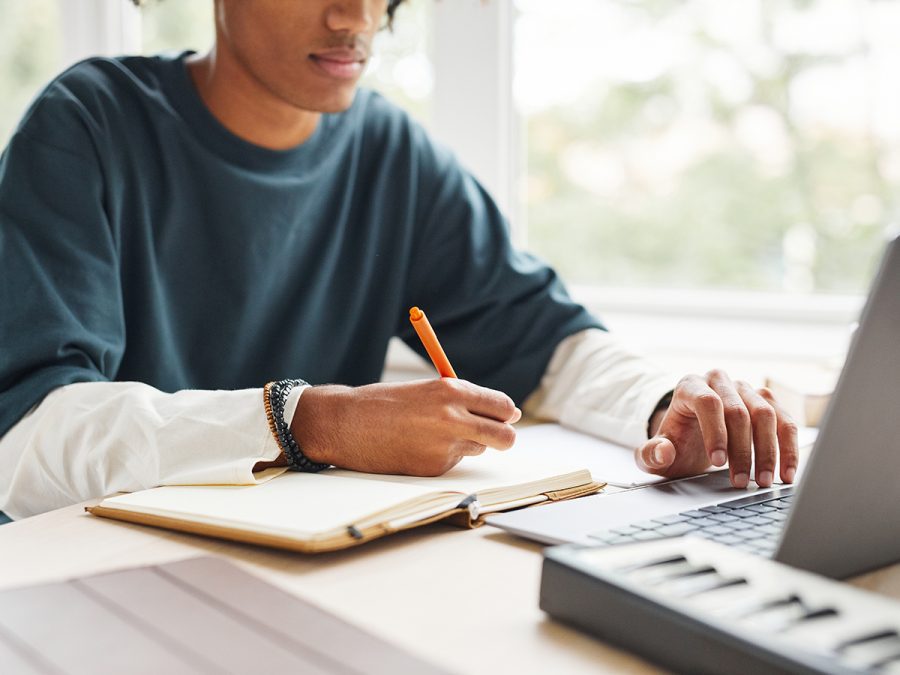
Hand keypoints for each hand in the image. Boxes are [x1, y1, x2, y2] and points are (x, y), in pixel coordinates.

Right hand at [290, 379, 520, 475]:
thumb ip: (463, 399)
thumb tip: (506, 414)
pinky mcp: (434, 468)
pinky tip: (416, 446)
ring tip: (432, 432)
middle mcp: (453, 418)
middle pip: (505, 436)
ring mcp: (444, 446)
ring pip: (478, 448)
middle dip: (506, 438)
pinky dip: (442, 455)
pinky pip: (453, 461)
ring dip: (467, 443)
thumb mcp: (428, 389)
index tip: (507, 416)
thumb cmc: (386, 402)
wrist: (346, 423)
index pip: (503, 406)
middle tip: (499, 436)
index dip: (507, 413)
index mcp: (452, 391)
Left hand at [635, 370, 798, 487]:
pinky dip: (788, 448)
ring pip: (766, 414)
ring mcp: (745, 389)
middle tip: (741, 482)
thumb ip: (651, 454)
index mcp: (689, 387)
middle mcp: (719, 382)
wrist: (691, 438)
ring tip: (765, 482)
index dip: (715, 433)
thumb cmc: (675, 445)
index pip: (707, 403)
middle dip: (742, 450)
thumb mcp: (655, 454)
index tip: (718, 464)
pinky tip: (786, 473)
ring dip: (768, 451)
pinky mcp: (766, 402)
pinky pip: (784, 422)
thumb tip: (663, 452)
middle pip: (738, 410)